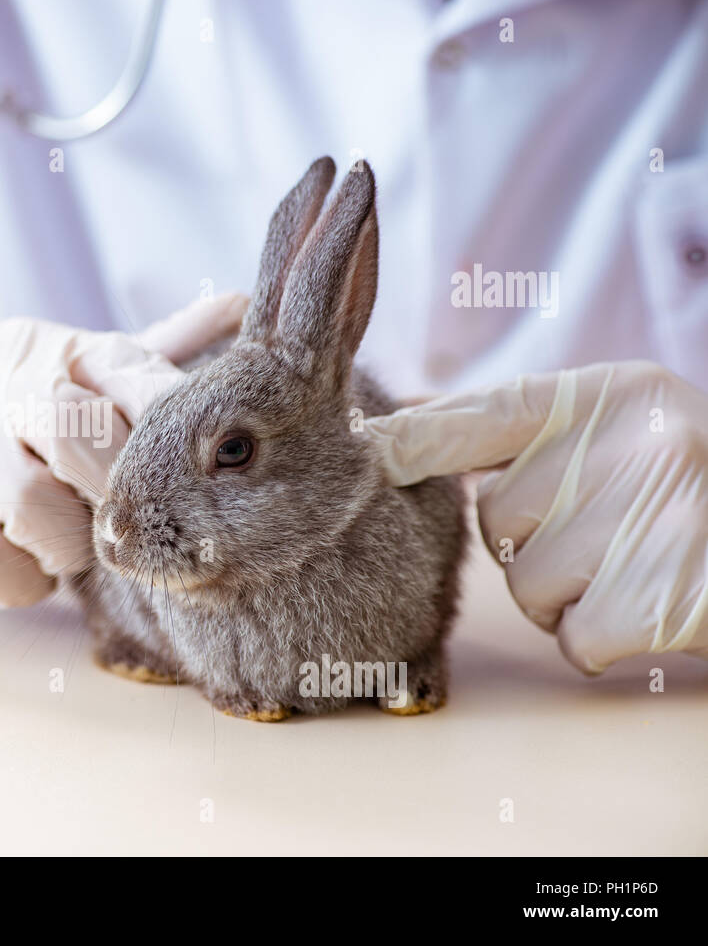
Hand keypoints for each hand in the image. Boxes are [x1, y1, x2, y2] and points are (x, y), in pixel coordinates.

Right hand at [0, 295, 247, 606]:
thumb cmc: (10, 427)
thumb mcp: (77, 383)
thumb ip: (149, 360)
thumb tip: (242, 306)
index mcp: (54, 349)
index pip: (129, 368)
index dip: (173, 414)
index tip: (213, 459)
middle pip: (76, 429)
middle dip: (115, 489)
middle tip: (128, 521)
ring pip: (34, 504)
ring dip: (66, 544)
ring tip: (65, 540)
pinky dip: (23, 580)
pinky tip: (24, 560)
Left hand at [363, 361, 707, 673]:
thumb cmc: (690, 492)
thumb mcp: (622, 432)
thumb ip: (520, 431)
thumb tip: (398, 436)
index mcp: (614, 393)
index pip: (484, 411)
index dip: (413, 439)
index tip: (359, 451)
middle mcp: (639, 441)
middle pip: (497, 521)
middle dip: (537, 545)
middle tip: (612, 534)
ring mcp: (660, 516)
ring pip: (529, 586)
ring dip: (571, 597)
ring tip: (641, 567)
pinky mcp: (669, 595)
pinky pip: (575, 637)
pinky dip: (604, 640)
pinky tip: (657, 606)